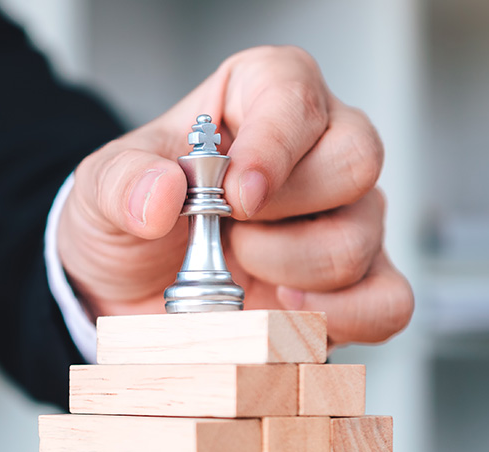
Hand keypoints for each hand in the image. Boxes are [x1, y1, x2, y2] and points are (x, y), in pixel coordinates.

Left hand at [57, 45, 413, 345]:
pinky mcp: (351, 285)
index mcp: (262, 98)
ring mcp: (344, 217)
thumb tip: (162, 195)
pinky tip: (283, 316)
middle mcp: (319, 149)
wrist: (128, 286)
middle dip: (285, 211)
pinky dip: (343, 318)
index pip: (297, 96)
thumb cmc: (133, 215)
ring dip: (290, 268)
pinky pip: (387, 302)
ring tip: (236, 269)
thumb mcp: (101, 189)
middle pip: (356, 161)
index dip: (275, 145)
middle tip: (228, 232)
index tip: (238, 195)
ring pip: (361, 237)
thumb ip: (122, 183)